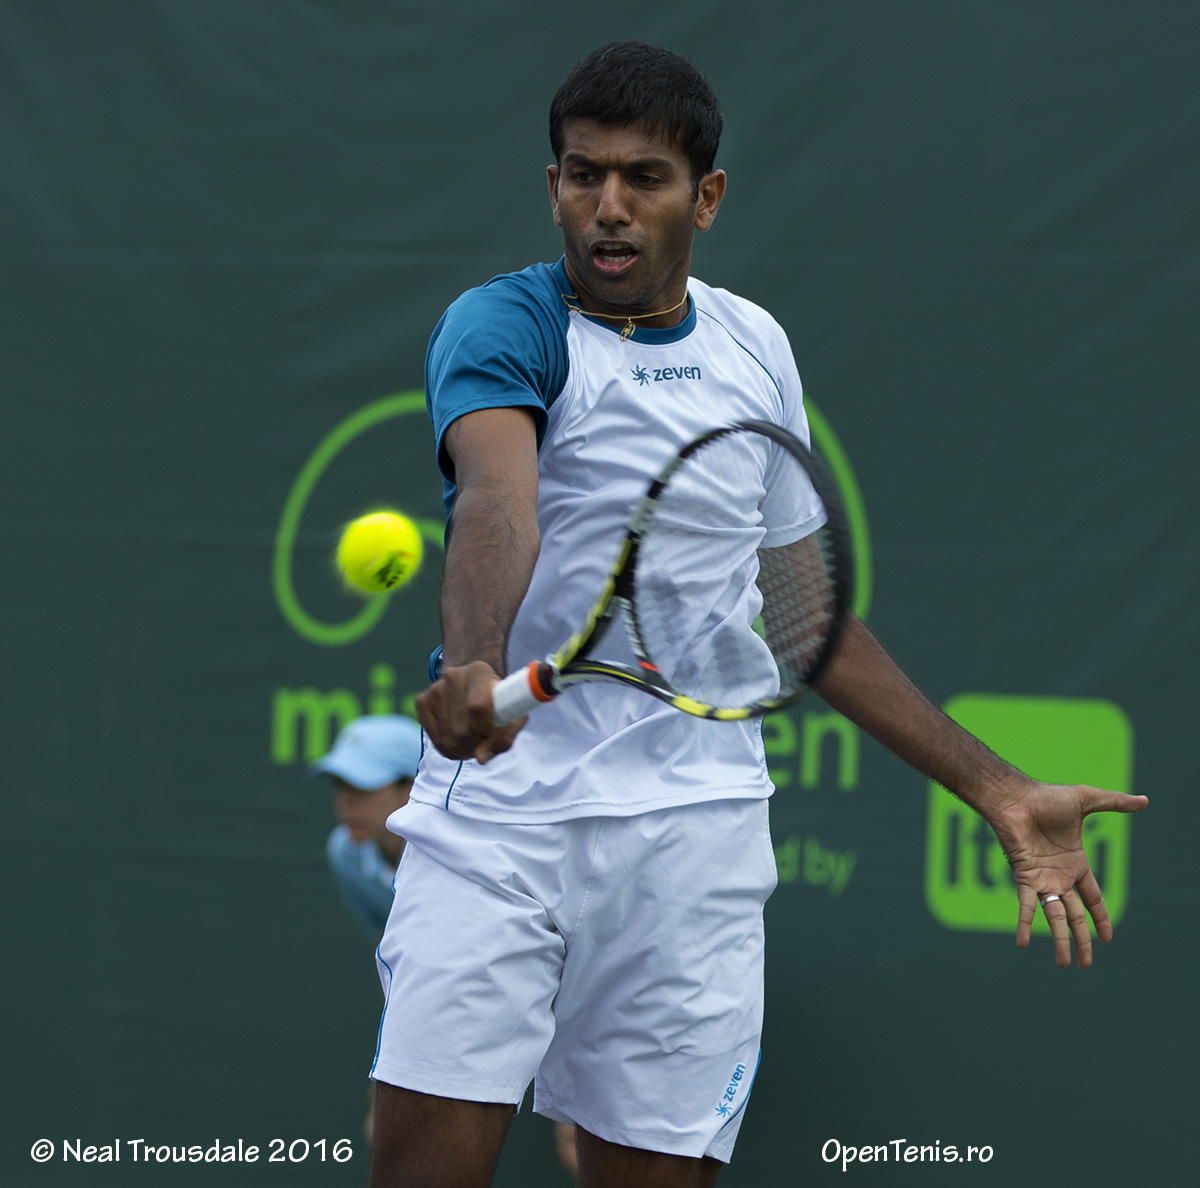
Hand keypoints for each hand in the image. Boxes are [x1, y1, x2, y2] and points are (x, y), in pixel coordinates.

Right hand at [416, 660, 526, 764]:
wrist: (475, 688)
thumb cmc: (498, 704)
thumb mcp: (511, 718)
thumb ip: (502, 739)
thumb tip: (481, 758)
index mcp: (479, 672)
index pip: (477, 707)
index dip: (485, 729)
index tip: (491, 733)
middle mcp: (454, 676)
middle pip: (460, 729)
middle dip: (474, 744)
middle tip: (483, 740)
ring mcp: (435, 689)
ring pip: (446, 738)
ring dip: (462, 750)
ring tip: (473, 742)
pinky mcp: (422, 702)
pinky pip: (435, 740)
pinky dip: (449, 749)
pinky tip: (459, 741)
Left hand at [988, 782, 1148, 967]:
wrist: (1014, 796)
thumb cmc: (1045, 797)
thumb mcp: (1087, 800)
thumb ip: (1115, 803)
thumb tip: (1145, 800)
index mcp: (1075, 863)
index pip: (1093, 898)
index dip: (1100, 918)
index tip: (1107, 939)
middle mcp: (1059, 876)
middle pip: (1075, 915)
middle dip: (1082, 940)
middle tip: (1085, 965)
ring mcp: (1042, 878)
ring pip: (1055, 916)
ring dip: (1060, 940)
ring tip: (1065, 965)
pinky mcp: (1024, 876)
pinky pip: (1026, 905)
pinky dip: (1025, 923)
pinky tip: (1023, 943)